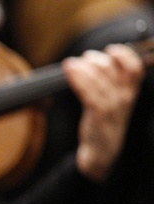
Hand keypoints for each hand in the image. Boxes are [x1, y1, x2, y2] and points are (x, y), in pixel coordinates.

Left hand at [63, 44, 144, 181]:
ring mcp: (113, 106)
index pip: (135, 68)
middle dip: (94, 59)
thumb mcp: (112, 102)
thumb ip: (109, 83)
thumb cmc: (103, 123)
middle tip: (82, 61)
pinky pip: (89, 91)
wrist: (101, 153)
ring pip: (99, 77)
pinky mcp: (99, 114)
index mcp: (131, 93)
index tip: (109, 50)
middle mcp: (125, 98)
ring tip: (70, 64)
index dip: (124, 54)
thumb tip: (94, 60)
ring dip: (82, 66)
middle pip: (112, 67)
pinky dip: (78, 77)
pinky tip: (69, 70)